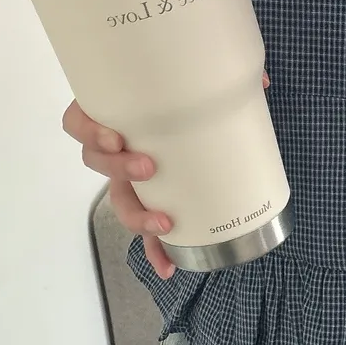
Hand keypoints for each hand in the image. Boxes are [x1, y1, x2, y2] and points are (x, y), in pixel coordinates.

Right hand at [63, 73, 271, 280]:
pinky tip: (168, 267)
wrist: (191, 108)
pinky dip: (155, 250)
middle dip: (117, 168)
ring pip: (118, 198)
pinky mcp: (149, 200)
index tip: (116, 135)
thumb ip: (224, 77)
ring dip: (136, 215)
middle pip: (95, 160)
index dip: (90, 130)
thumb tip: (264, 83)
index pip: (81, 119)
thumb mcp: (199, 81)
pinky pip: (144, 229)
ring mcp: (129, 176)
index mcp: (116, 112)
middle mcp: (115, 146)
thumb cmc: (181, 93)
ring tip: (164, 223)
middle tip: (147, 167)